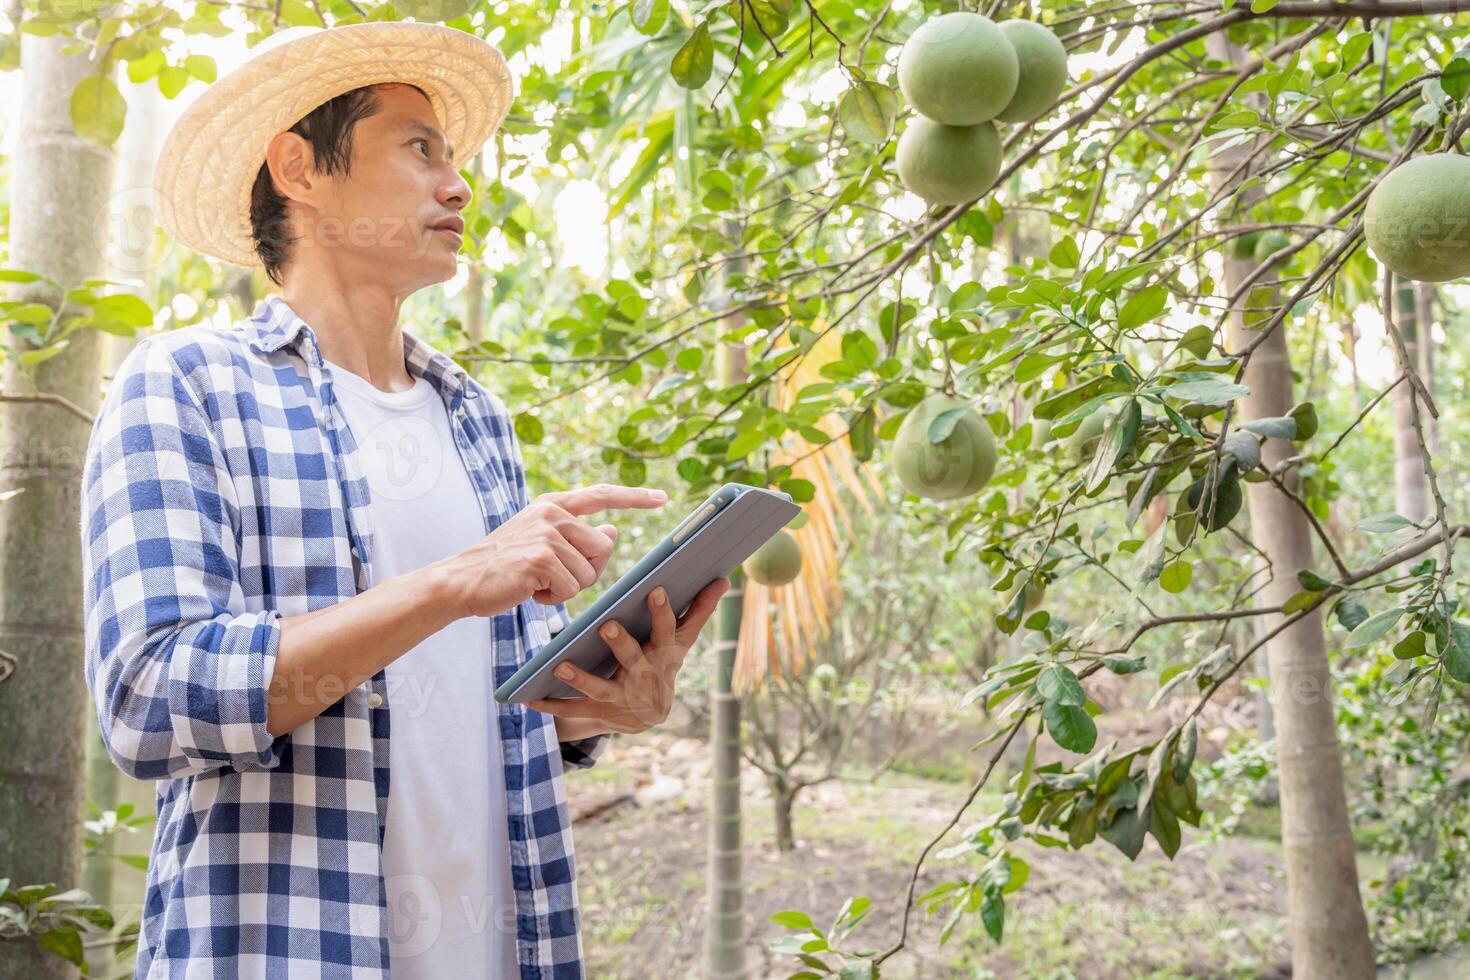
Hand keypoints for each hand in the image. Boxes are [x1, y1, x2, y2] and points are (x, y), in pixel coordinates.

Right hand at [444, 483, 667, 617]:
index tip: (661, 497)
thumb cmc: (504, 566)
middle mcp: (552, 514)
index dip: (633, 497)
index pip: (601, 495)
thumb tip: (612, 531)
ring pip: (589, 573)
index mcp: (552, 506)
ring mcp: (547, 535)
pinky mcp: (542, 558)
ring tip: (536, 582)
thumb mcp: (541, 543)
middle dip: (585, 571)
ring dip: (566, 588)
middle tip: (551, 575)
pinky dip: (554, 598)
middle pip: (602, 549)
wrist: (462, 581)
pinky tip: (531, 590)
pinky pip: (572, 588)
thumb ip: (576, 536)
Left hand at [527, 577, 730, 734]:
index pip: (666, 631)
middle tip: (606, 626)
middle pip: (634, 660)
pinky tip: (528, 698)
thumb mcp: (680, 641)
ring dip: (580, 678)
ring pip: (600, 688)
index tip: (655, 590)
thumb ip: (698, 610)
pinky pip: (572, 710)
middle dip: (622, 645)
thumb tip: (723, 578)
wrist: (647, 715)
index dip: (662, 613)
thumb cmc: (662, 663)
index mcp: (664, 656)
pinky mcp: (599, 713)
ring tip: (560, 666)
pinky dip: (550, 706)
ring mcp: (622, 699)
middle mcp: (645, 679)